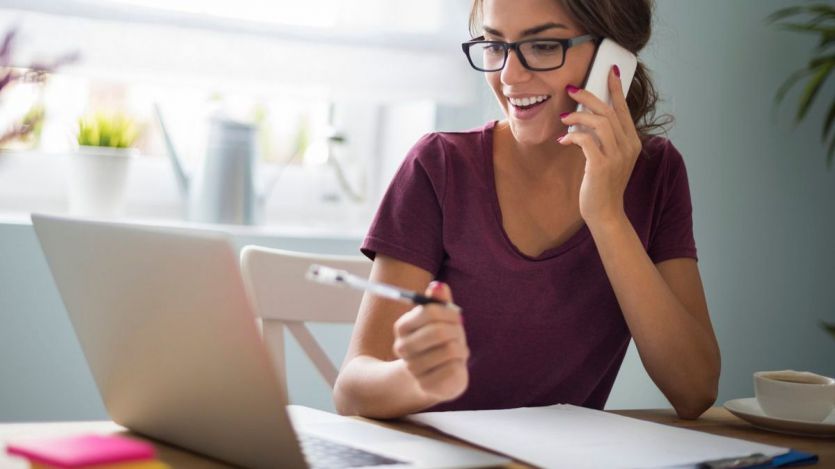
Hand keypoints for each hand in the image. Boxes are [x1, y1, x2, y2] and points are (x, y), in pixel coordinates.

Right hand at [392, 281, 468, 402]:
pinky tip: (454, 366)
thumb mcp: (442, 319)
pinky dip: (460, 365)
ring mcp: (412, 368)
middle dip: (457, 331)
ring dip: (461, 349)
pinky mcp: (425, 385)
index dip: (449, 312)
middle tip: (460, 335)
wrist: (437, 375)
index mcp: (402, 327)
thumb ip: (440, 302)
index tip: (457, 317)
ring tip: (458, 351)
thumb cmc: (441, 342)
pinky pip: (453, 369)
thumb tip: (438, 287)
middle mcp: (402, 348)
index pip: (429, 311)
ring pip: (449, 350)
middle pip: (439, 332)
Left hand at [557, 65, 641, 226]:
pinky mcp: (602, 166)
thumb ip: (603, 140)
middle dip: (589, 96)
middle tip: (571, 89)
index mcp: (632, 142)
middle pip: (609, 111)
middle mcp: (628, 146)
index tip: (609, 71)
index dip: (616, 89)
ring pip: (599, 122)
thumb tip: (586, 120)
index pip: (624, 109)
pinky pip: (586, 140)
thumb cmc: (603, 186)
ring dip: (578, 116)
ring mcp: (617, 156)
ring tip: (563, 118)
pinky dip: (573, 136)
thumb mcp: (609, 159)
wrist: (605, 214)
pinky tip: (563, 139)